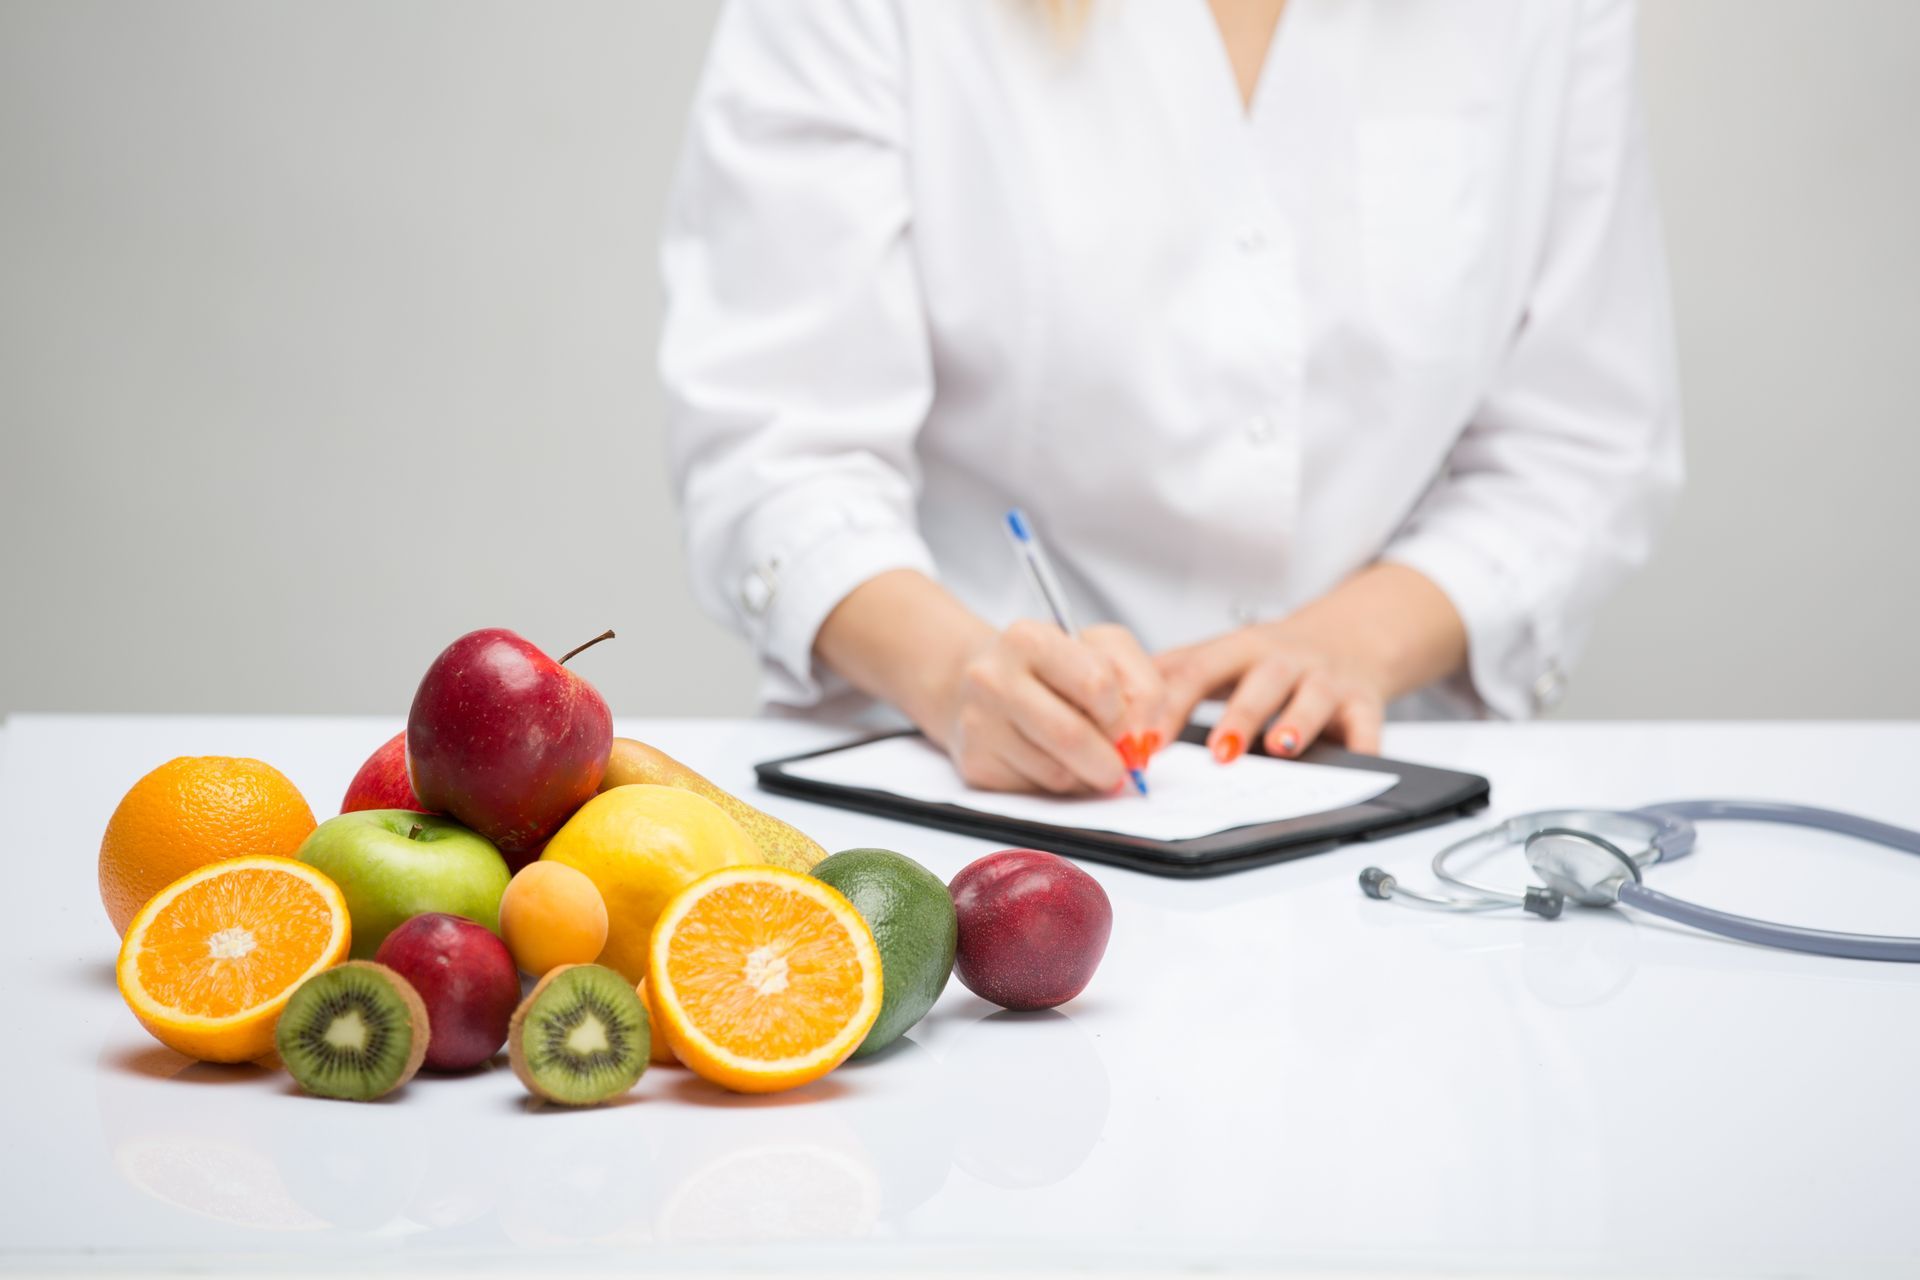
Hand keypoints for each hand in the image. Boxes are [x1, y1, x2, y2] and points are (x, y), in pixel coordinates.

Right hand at [937, 620, 1165, 793]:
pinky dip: (1059, 787)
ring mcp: (979, 724)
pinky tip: (1052, 762)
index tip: (1125, 724)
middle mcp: (994, 678)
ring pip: (1056, 774)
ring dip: (1086, 776)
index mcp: (1030, 640)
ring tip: (1082, 756)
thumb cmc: (1052, 669)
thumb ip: (1143, 687)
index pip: (1096, 684)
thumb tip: (1145, 740)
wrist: (980, 683)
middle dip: (1111, 761)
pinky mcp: (975, 765)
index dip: (1123, 713)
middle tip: (1120, 764)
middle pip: (1072, 736)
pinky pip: (1036, 792)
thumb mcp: (1105, 653)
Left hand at [1155, 623, 1388, 761]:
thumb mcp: (1224, 655)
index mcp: (1240, 649)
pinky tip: (1354, 766)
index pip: (1198, 671)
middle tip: (1218, 751)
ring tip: (1280, 748)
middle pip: (1260, 681)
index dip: (1170, 706)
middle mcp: (1284, 661)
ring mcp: (1326, 681)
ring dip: (1297, 723)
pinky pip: (1368, 726)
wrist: (1352, 636)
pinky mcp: (1364, 703)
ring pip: (1313, 699)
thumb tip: (1115, 697)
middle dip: (1239, 715)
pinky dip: (1364, 748)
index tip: (1146, 742)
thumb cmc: (1273, 658)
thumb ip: (1176, 673)